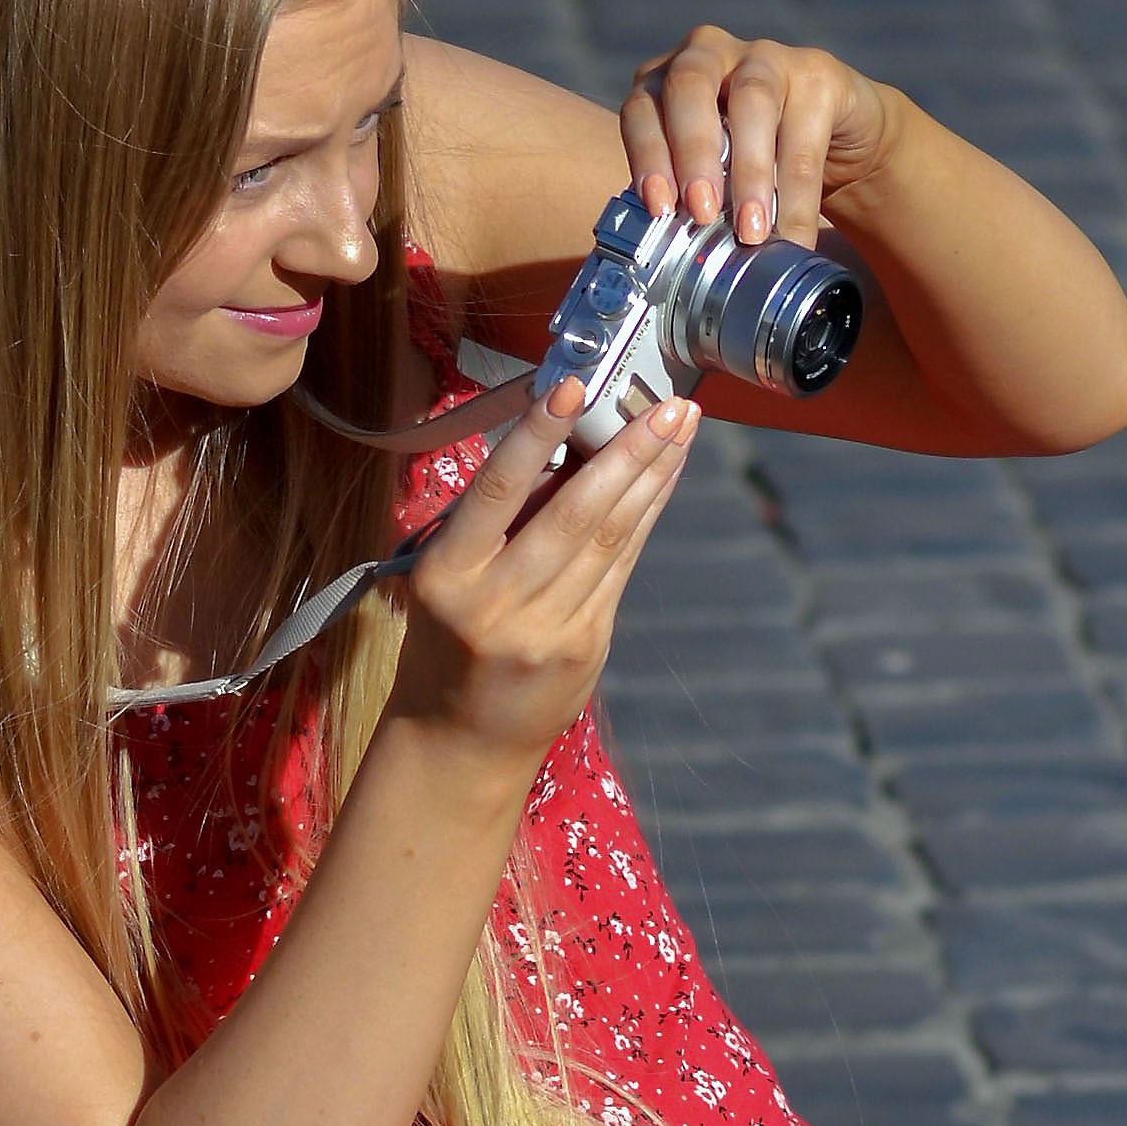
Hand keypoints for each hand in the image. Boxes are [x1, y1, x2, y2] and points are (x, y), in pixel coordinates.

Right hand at [387, 376, 699, 771]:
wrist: (460, 738)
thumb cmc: (447, 637)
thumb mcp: (446, 576)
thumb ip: (499, 522)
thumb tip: (567, 444)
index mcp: (448, 574)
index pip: (497, 491)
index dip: (535, 436)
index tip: (573, 387)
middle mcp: (498, 603)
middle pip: (574, 515)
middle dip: (628, 453)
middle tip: (669, 404)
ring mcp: (548, 629)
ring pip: (610, 538)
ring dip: (651, 476)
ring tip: (680, 427)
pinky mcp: (587, 647)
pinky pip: (623, 567)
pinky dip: (646, 516)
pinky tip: (664, 479)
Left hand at [621, 26, 896, 248]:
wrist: (835, 139)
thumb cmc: (752, 161)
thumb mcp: (712, 172)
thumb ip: (688, 196)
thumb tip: (669, 266)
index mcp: (666, 81)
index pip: (642, 107)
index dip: (646, 154)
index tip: (660, 208)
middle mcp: (708, 54)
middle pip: (690, 86)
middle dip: (692, 151)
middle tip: (702, 212)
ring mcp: (764, 57)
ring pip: (751, 101)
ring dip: (748, 171)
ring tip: (751, 231)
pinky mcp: (818, 73)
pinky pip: (805, 134)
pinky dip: (797, 194)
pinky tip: (795, 235)